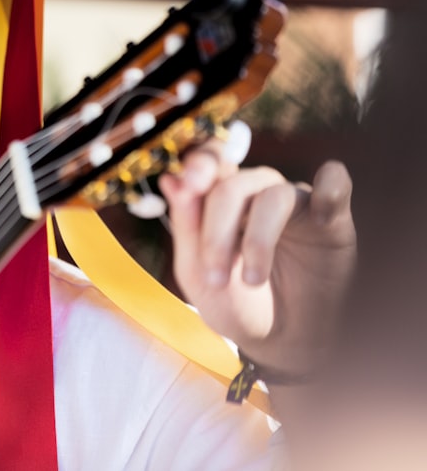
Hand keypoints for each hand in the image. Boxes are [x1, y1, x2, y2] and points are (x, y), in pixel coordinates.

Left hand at [158, 145, 356, 376]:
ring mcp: (293, 202)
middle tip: (213, 277)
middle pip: (231, 185)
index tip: (189, 184)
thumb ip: (186, 226)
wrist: (280, 342)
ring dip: (257, 240)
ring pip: (273, 194)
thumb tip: (171, 180)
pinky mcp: (332, 219)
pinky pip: (335, 187)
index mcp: (216, 199)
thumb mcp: (197, 272)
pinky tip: (325, 207)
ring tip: (251, 281)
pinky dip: (331, 188)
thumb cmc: (235, 303)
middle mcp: (254, 192)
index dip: (197, 165)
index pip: (206, 164)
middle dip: (216, 231)